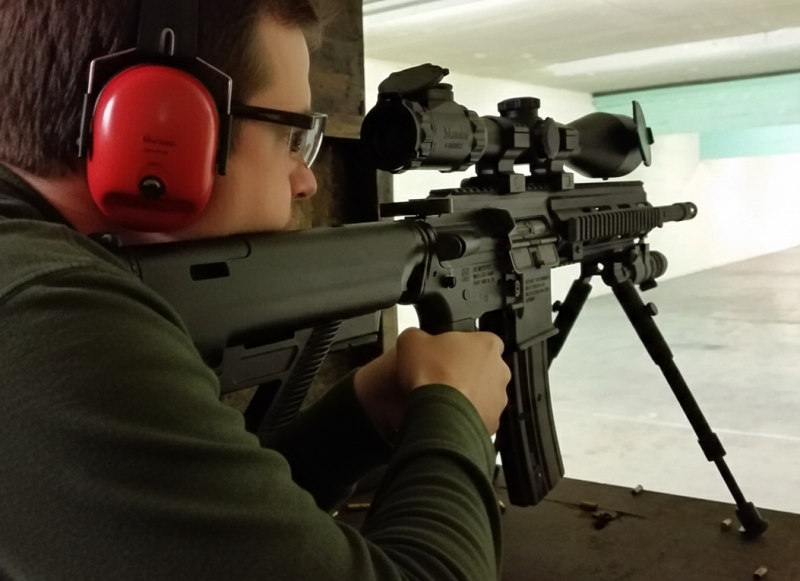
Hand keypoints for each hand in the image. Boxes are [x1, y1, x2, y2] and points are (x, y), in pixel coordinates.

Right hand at [354, 328, 510, 435]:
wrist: (437, 415)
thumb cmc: (431, 375)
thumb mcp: (411, 341)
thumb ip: (418, 334)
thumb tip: (415, 338)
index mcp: (486, 344)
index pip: (483, 339)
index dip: (465, 346)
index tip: (450, 353)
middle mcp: (500, 370)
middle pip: (486, 367)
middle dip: (469, 371)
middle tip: (445, 376)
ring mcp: (499, 397)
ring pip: (486, 393)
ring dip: (470, 394)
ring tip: (445, 398)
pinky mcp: (493, 421)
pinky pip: (481, 415)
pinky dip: (468, 415)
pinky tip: (450, 414)